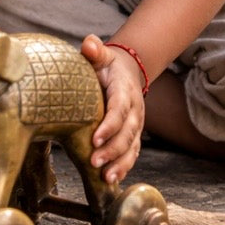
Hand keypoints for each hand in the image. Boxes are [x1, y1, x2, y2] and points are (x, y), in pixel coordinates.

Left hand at [82, 34, 144, 184]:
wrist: (127, 72)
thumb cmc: (106, 66)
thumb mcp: (101, 55)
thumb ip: (95, 50)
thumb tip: (88, 44)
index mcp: (123, 89)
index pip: (119, 108)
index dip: (110, 124)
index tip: (95, 138)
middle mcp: (134, 109)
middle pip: (127, 132)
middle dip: (113, 149)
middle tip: (95, 162)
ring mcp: (136, 124)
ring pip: (132, 146)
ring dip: (120, 163)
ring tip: (106, 177)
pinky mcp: (134, 135)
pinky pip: (132, 153)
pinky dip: (125, 167)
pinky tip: (113, 180)